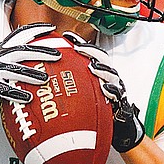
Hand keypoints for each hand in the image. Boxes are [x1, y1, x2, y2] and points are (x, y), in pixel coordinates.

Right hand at [0, 23, 60, 112]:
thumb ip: (10, 55)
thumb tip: (30, 53)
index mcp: (0, 49)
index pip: (19, 34)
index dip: (36, 29)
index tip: (51, 28)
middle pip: (22, 50)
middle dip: (41, 51)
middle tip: (57, 54)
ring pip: (14, 69)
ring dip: (31, 74)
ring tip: (45, 79)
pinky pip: (4, 89)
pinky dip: (16, 93)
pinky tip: (27, 98)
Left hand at [63, 31, 144, 152]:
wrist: (114, 127)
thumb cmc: (96, 110)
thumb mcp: (79, 97)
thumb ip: (67, 87)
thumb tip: (41, 83)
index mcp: (98, 72)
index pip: (89, 53)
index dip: (80, 43)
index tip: (67, 36)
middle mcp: (107, 77)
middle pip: (102, 58)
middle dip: (91, 51)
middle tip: (79, 49)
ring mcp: (115, 87)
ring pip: (111, 73)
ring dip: (101, 69)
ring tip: (92, 66)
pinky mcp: (121, 100)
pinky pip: (117, 93)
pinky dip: (112, 90)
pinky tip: (106, 88)